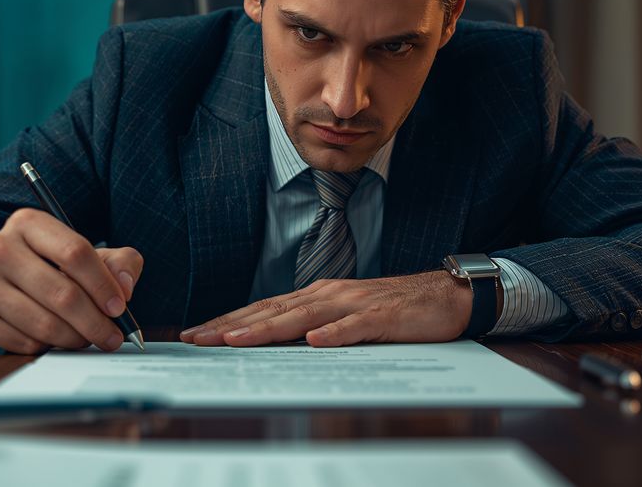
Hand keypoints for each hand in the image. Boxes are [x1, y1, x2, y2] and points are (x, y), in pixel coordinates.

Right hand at [0, 208, 143, 354]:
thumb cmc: (42, 265)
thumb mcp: (79, 252)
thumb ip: (116, 262)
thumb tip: (126, 286)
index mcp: (28, 223)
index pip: (75, 253)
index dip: (103, 285)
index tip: (120, 307)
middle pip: (62, 294)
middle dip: (95, 322)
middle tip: (112, 336)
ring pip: (45, 325)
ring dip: (75, 338)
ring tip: (87, 338)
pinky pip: (24, 344)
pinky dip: (47, 348)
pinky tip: (53, 338)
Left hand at [179, 270, 474, 346]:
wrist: (444, 295)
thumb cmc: (393, 310)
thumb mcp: (346, 319)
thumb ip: (313, 328)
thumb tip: (276, 347)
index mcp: (318, 296)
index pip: (264, 309)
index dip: (229, 321)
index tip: (197, 334)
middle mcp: (328, 294)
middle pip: (273, 311)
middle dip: (232, 325)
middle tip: (198, 339)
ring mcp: (354, 303)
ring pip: (303, 316)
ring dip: (267, 329)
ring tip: (236, 340)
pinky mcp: (382, 316)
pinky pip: (354, 326)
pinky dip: (333, 334)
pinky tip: (314, 342)